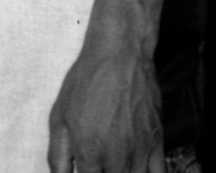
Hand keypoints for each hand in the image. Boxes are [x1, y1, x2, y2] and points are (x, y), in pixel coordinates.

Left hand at [48, 34, 163, 171]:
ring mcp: (140, 152)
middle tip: (99, 164)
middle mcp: (116, 159)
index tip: (85, 169)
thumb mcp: (59, 117)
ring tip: (115, 166)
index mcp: (89, 155)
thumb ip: (58, 156)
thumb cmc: (88, 80)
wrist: (120, 53)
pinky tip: (137, 169)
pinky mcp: (157, 142)